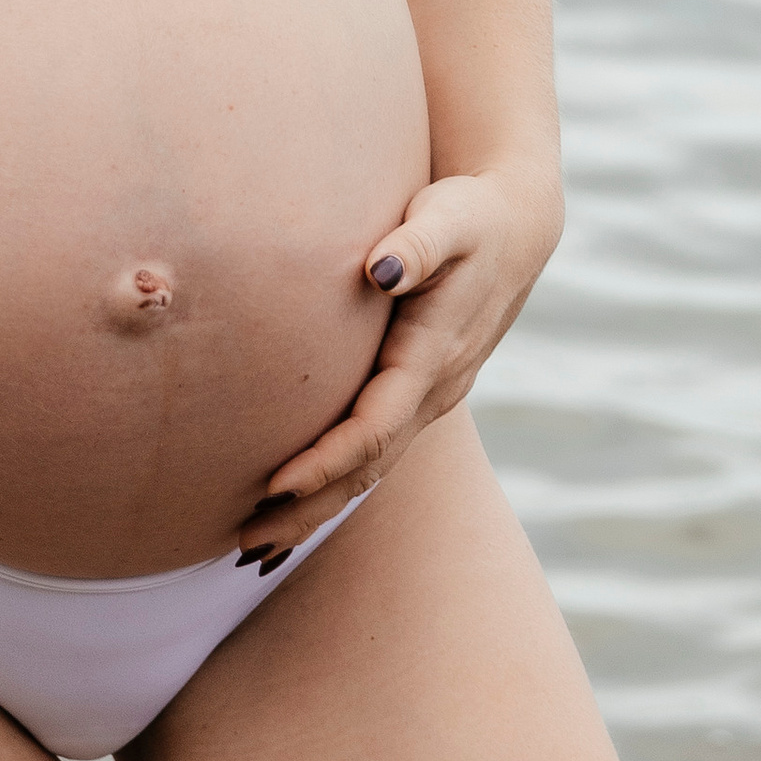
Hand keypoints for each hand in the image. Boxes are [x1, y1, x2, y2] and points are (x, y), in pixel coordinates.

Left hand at [238, 164, 564, 556]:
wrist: (516, 226)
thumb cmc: (471, 215)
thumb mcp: (449, 218)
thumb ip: (417, 243)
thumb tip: (381, 269)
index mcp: (433, 357)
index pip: (373, 427)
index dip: (324, 461)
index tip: (272, 484)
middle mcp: (435, 390)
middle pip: (367, 469)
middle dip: (308, 509)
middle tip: (244, 544)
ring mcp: (431, 397)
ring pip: (371, 469)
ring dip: (318, 507)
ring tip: (257, 544)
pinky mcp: (420, 391)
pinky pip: (375, 450)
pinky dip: (336, 482)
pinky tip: (297, 498)